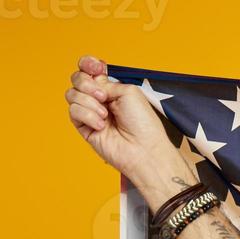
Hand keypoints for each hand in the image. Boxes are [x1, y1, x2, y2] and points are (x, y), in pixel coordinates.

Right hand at [66, 54, 180, 185]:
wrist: (143, 149)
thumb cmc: (143, 123)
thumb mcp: (129, 92)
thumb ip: (106, 82)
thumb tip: (91, 83)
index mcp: (111, 88)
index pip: (89, 69)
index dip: (88, 64)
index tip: (96, 67)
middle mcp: (99, 99)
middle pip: (77, 79)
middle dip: (87, 84)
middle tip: (103, 96)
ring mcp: (90, 112)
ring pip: (72, 94)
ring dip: (89, 102)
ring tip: (106, 115)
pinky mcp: (83, 126)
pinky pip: (73, 111)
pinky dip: (87, 115)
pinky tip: (101, 125)